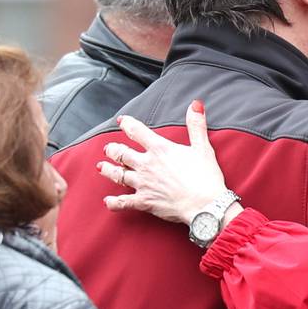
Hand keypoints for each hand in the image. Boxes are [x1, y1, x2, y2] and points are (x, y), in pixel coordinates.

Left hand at [98, 100, 231, 224]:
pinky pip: (123, 202)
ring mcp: (143, 184)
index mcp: (160, 149)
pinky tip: (107, 200)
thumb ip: (196, 125)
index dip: (127, 124)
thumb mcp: (203, 147)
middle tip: (108, 148)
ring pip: (118, 175)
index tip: (121, 121)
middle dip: (113, 149)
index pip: (137, 131)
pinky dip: (113, 202)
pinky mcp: (144, 202)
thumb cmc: (205, 177)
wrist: (204, 204)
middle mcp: (146, 164)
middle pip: (122, 153)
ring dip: (108, 170)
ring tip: (101, 166)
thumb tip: (196, 104)